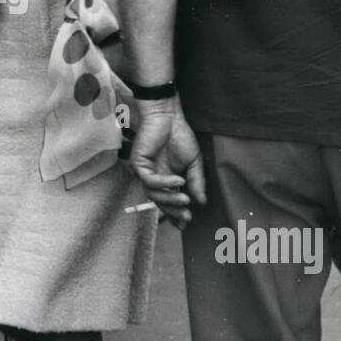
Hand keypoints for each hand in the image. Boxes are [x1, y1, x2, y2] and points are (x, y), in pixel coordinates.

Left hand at [128, 103, 205, 229]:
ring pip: (154, 195)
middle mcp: (154, 178)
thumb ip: (197, 182)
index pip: (168, 202)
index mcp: (166, 179)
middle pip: (160, 202)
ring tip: (186, 200)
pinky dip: (165, 184)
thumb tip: (202, 202)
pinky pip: (150, 181)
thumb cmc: (180, 136)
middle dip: (174, 212)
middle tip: (187, 217)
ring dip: (170, 199)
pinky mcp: (139, 164)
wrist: (169, 117)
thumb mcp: (194, 163)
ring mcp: (145, 172)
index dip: (176, 214)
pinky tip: (179, 181)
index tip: (187, 223)